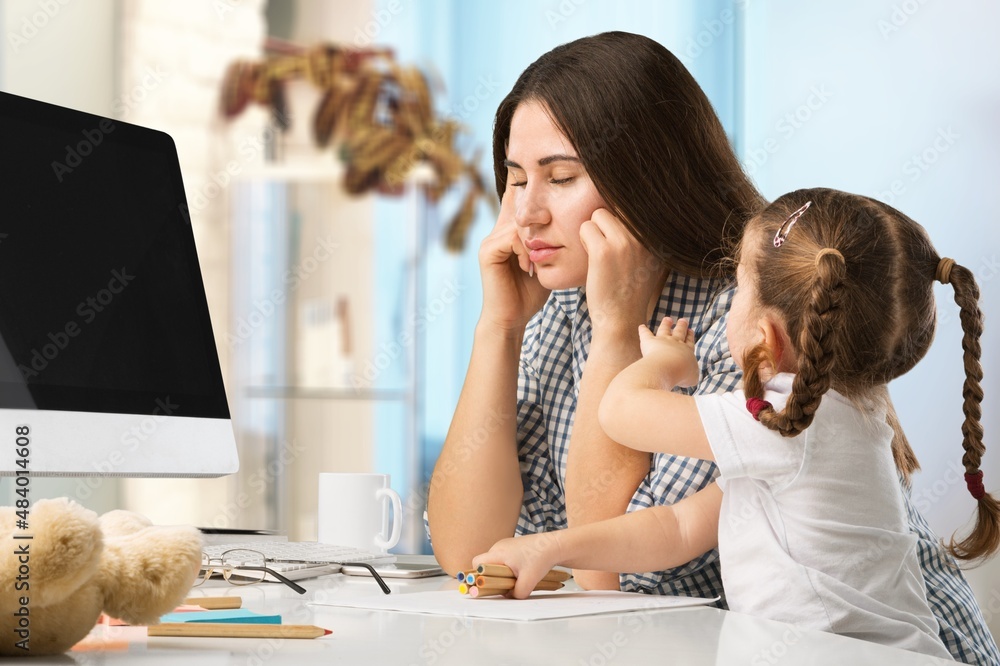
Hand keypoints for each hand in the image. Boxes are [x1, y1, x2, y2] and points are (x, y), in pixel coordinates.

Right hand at [471, 532, 560, 598]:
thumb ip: (516, 593)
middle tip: (504, 584)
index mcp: (498, 552)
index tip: (486, 585)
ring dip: (502, 573)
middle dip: (492, 577)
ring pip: (496, 563)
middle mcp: (499, 546)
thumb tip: (510, 596)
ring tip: (515, 578)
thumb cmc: (540, 558)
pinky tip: (521, 572)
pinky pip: (504, 559)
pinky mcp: (513, 547)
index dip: (478, 575)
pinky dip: (509, 568)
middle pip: (486, 564)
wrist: (554, 545)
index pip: (477, 563)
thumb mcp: (528, 581)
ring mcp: (506, 545)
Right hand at [477, 189, 550, 332]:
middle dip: (538, 212)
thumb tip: (578, 226)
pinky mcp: (488, 251)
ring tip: (538, 262)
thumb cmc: (530, 294)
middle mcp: (498, 232)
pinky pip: (511, 238)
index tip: (542, 177)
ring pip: (519, 223)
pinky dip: (524, 250)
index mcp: (511, 233)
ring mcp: (491, 241)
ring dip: (535, 240)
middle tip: (551, 221)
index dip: (529, 188)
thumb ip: (552, 243)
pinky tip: (529, 268)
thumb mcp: (546, 263)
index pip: (519, 201)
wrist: (511, 319)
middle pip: (521, 207)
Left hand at [579, 208, 662, 336]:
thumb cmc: (629, 289)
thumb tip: (632, 200)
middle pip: (615, 206)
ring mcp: (625, 243)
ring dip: (594, 231)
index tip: (617, 239)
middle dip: (606, 224)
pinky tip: (593, 259)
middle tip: (608, 249)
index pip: (634, 204)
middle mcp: (645, 236)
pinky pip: (586, 227)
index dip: (619, 218)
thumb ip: (641, 233)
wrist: (621, 320)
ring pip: (599, 214)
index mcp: (657, 236)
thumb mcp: (647, 258)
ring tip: (600, 254)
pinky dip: (584, 240)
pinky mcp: (604, 252)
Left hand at [637, 317, 699, 387]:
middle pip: (679, 332)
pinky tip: (641, 326)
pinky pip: (645, 334)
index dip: (690, 337)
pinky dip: (643, 330)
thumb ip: (690, 377)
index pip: (689, 342)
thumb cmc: (681, 375)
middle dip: (681, 326)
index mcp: (687, 351)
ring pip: (664, 329)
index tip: (690, 331)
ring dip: (666, 324)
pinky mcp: (649, 342)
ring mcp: (662, 341)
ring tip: (667, 319)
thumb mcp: (692, 379)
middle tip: (683, 320)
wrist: (669, 368)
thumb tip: (686, 379)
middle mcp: (676, 343)